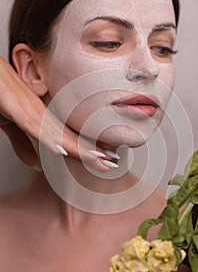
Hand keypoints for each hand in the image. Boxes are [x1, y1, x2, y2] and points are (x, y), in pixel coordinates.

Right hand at [0, 56, 117, 170]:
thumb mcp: (11, 124)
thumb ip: (23, 143)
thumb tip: (36, 164)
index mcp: (41, 117)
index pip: (68, 137)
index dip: (86, 150)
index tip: (105, 161)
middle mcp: (40, 112)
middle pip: (68, 136)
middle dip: (90, 151)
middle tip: (112, 164)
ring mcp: (28, 109)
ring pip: (56, 132)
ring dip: (76, 147)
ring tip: (97, 159)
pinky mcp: (12, 107)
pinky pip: (31, 125)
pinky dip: (46, 138)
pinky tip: (61, 149)